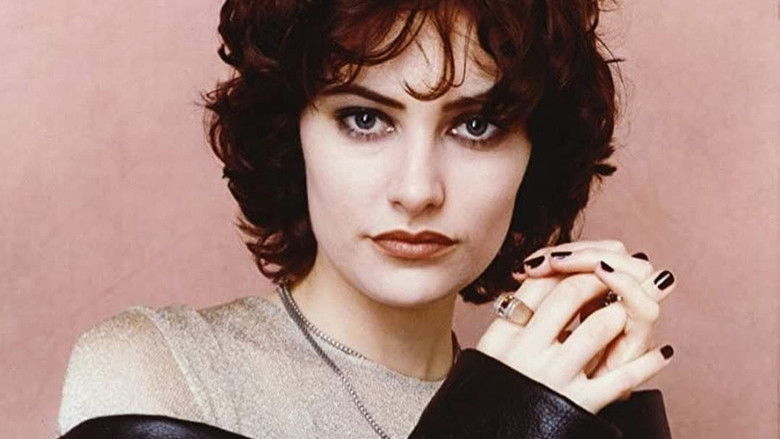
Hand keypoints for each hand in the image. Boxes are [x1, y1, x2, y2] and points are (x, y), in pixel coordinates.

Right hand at [476, 240, 674, 413]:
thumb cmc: (500, 381)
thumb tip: (556, 266)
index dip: (571, 264)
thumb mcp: (497, 342)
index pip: (542, 280)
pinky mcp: (579, 405)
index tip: (588, 264)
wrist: (496, 433)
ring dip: (619, 312)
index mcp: (506, 332)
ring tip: (623, 311)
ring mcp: (556, 378)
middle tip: (614, 276)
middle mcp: (529, 351)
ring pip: (599, 326)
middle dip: (600, 278)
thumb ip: (522, 306)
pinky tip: (664, 352)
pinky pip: (623, 379)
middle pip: (571, 291)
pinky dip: (649, 363)